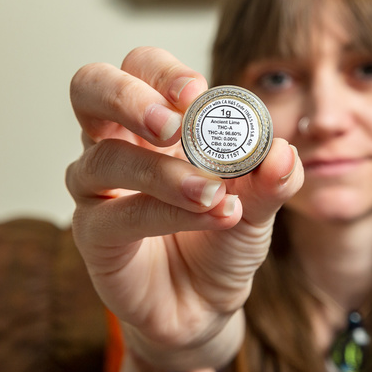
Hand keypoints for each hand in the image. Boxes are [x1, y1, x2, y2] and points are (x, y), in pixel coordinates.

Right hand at [66, 47, 302, 370]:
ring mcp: (98, 189)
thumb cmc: (223, 238)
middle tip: (172, 125)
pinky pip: (117, 215)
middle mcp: (116, 144)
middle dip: (126, 96)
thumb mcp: (259, 205)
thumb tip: (283, 151)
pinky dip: (164, 213)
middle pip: (89, 88)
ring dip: (163, 173)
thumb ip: (272, 178)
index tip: (196, 92)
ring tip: (212, 193)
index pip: (140, 68)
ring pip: (104, 158)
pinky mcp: (93, 235)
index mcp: (153, 121)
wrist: (208, 303)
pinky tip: (207, 217)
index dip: (162, 72)